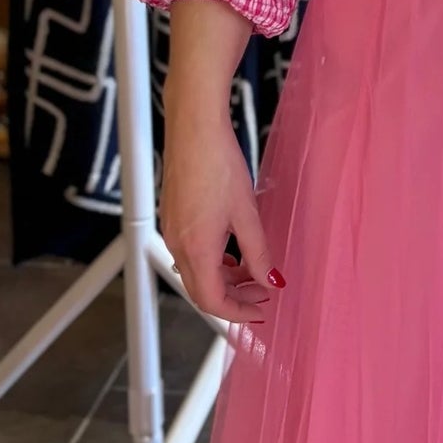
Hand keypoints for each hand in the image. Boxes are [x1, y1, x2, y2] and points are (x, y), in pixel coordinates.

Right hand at [158, 108, 280, 328]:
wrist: (193, 130)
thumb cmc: (218, 164)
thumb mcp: (247, 214)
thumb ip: (258, 253)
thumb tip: (270, 279)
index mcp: (196, 249)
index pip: (212, 301)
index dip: (238, 313)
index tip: (260, 312)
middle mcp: (177, 245)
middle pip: (201, 291)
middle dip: (232, 299)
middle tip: (261, 295)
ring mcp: (172, 231)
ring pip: (195, 272)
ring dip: (223, 280)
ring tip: (252, 273)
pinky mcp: (172, 218)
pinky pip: (189, 254)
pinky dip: (212, 262)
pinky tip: (232, 251)